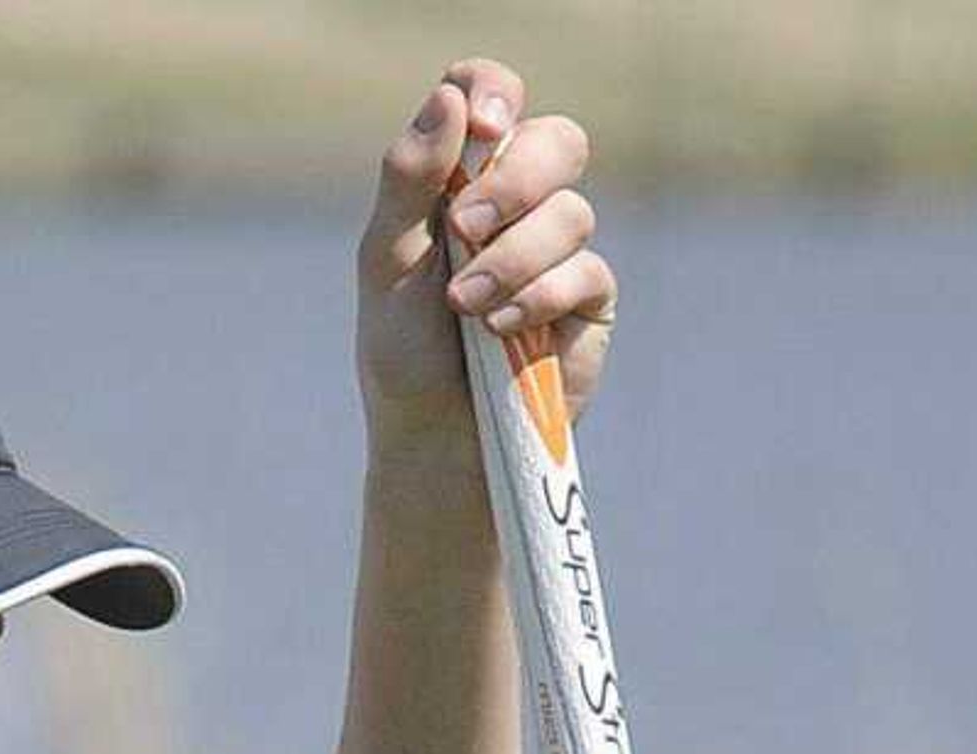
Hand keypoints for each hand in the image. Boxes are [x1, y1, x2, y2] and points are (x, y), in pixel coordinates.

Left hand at [357, 59, 616, 438]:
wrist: (434, 438)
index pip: (493, 96)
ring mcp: (560, 248)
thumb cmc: (403, 350)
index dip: (496, 92)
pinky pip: (586, 270)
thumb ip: (409, 179)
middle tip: (464, 226)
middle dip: (513, 180)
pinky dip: (538, 295)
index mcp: (463, 177)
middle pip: (558, 139)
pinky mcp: (590, 299)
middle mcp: (519, 202)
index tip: (482, 125)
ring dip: (512, 257)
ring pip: (570, 211)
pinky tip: (499, 328)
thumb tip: (449, 96)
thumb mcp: (385, 262)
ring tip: (465, 306)